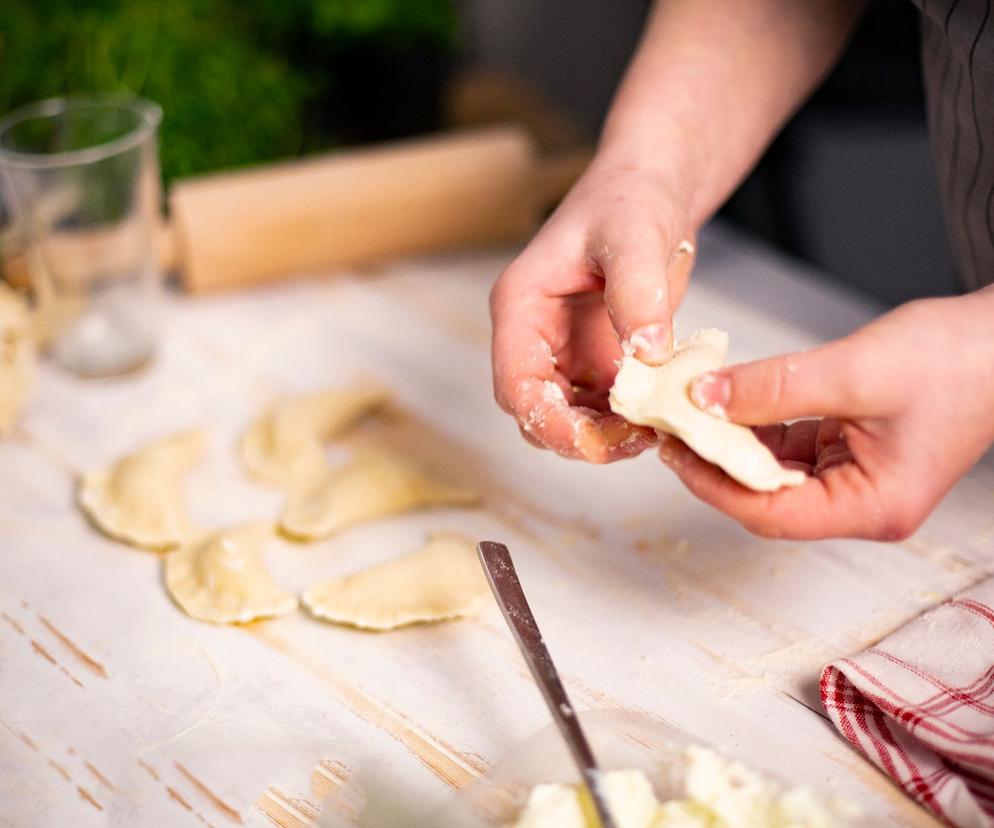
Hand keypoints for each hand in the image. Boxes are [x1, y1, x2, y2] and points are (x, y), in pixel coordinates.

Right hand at [490, 161, 696, 462]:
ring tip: (657, 429)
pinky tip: (662, 416)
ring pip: (570, 419)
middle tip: (637, 439)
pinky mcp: (597, 363)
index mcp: (521, 308)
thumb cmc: (629, 198)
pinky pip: (604, 409)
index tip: (593, 441)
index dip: (546, 420)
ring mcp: (565, 354)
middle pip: (537, 413)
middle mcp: (535, 338)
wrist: (651, 190)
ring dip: (607, 436)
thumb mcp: (634, 235)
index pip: (515, 383)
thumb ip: (636, 292)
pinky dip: (628, 422)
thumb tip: (649, 353)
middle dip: (581, 437)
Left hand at [660, 290, 993, 539]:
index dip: (715, 486)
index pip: (771, 514)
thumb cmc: (958, 361)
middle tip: (673, 428)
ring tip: (692, 409)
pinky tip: (732, 399)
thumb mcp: (853, 372)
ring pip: (775, 468)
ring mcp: (857, 476)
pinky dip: (760, 422)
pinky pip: (792, 443)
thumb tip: (705, 398)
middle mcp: (862, 502)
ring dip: (735, 439)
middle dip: (718, 461)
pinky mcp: (852, 449)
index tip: (676, 453)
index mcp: (872, 507)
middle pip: (768, 496)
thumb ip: (773, 388)